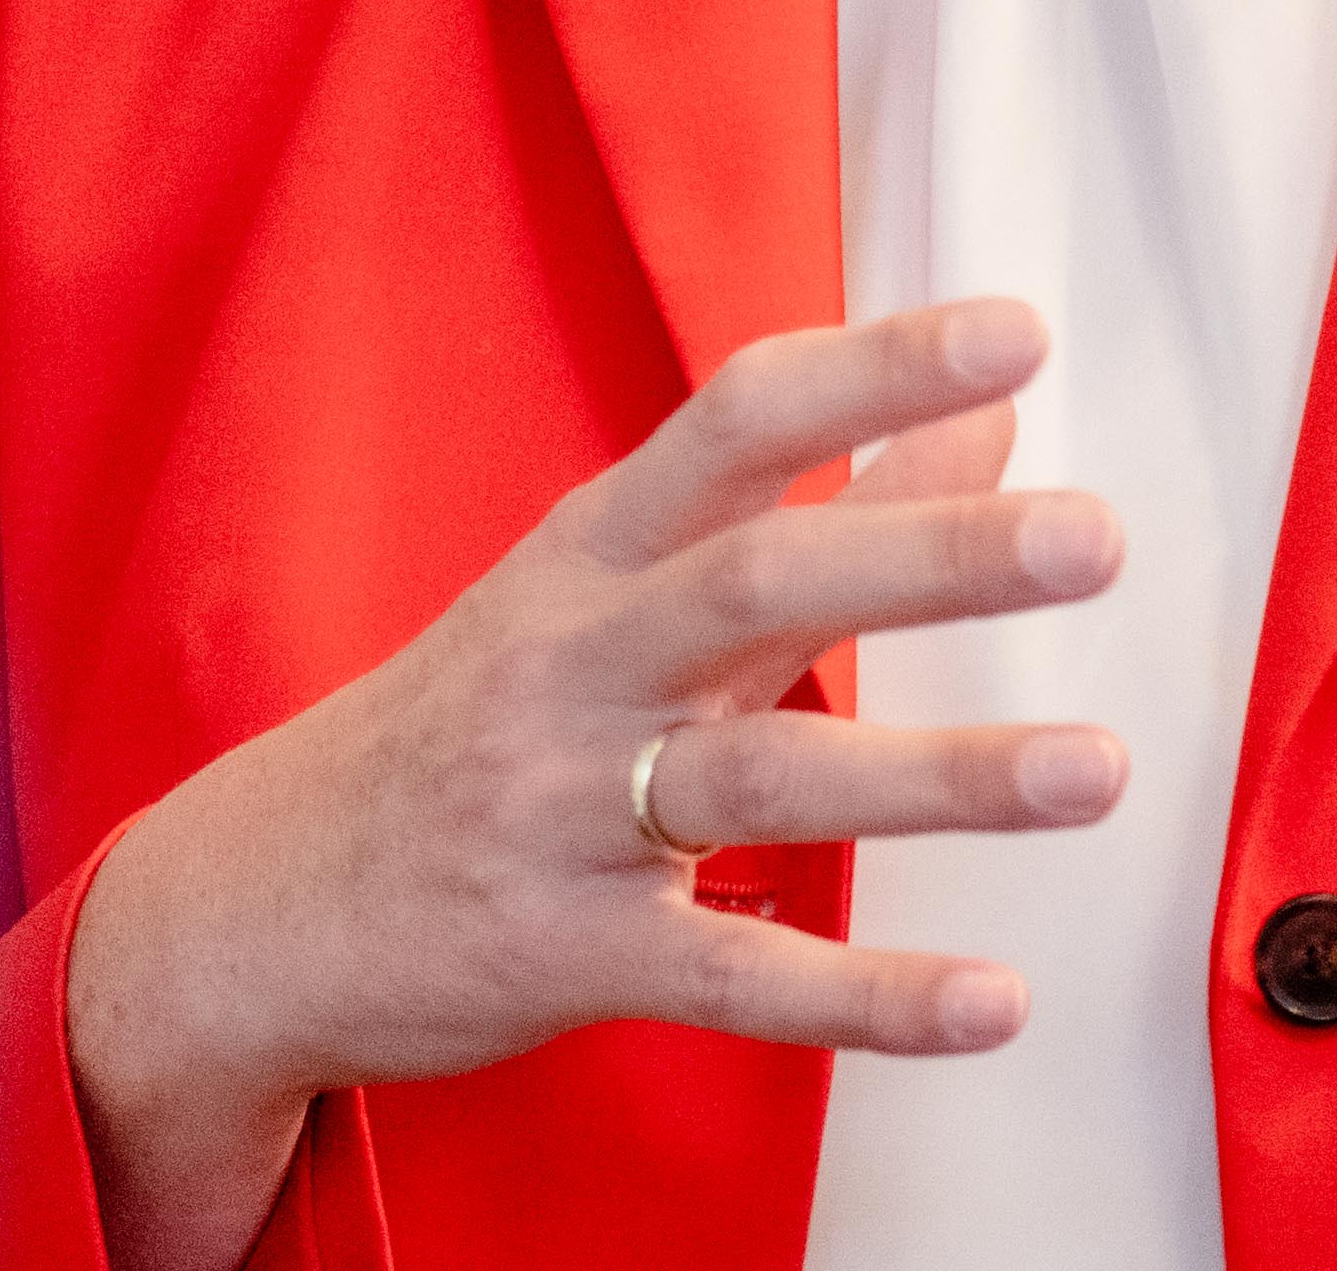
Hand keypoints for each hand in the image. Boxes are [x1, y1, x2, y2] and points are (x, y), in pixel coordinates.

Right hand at [60, 302, 1127, 1270]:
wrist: (243, 907)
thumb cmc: (460, 729)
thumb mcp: (604, 590)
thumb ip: (800, 511)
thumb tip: (979, 424)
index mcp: (590, 553)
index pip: (735, 422)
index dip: (872, 370)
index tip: (1008, 337)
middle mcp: (574, 663)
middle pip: (759, 583)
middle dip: (929, 557)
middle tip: (1090, 537)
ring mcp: (562, 811)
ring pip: (763, 777)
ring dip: (940, 777)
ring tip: (1092, 772)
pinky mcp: (565, 954)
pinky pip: (728, 973)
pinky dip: (861, 994)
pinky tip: (984, 999)